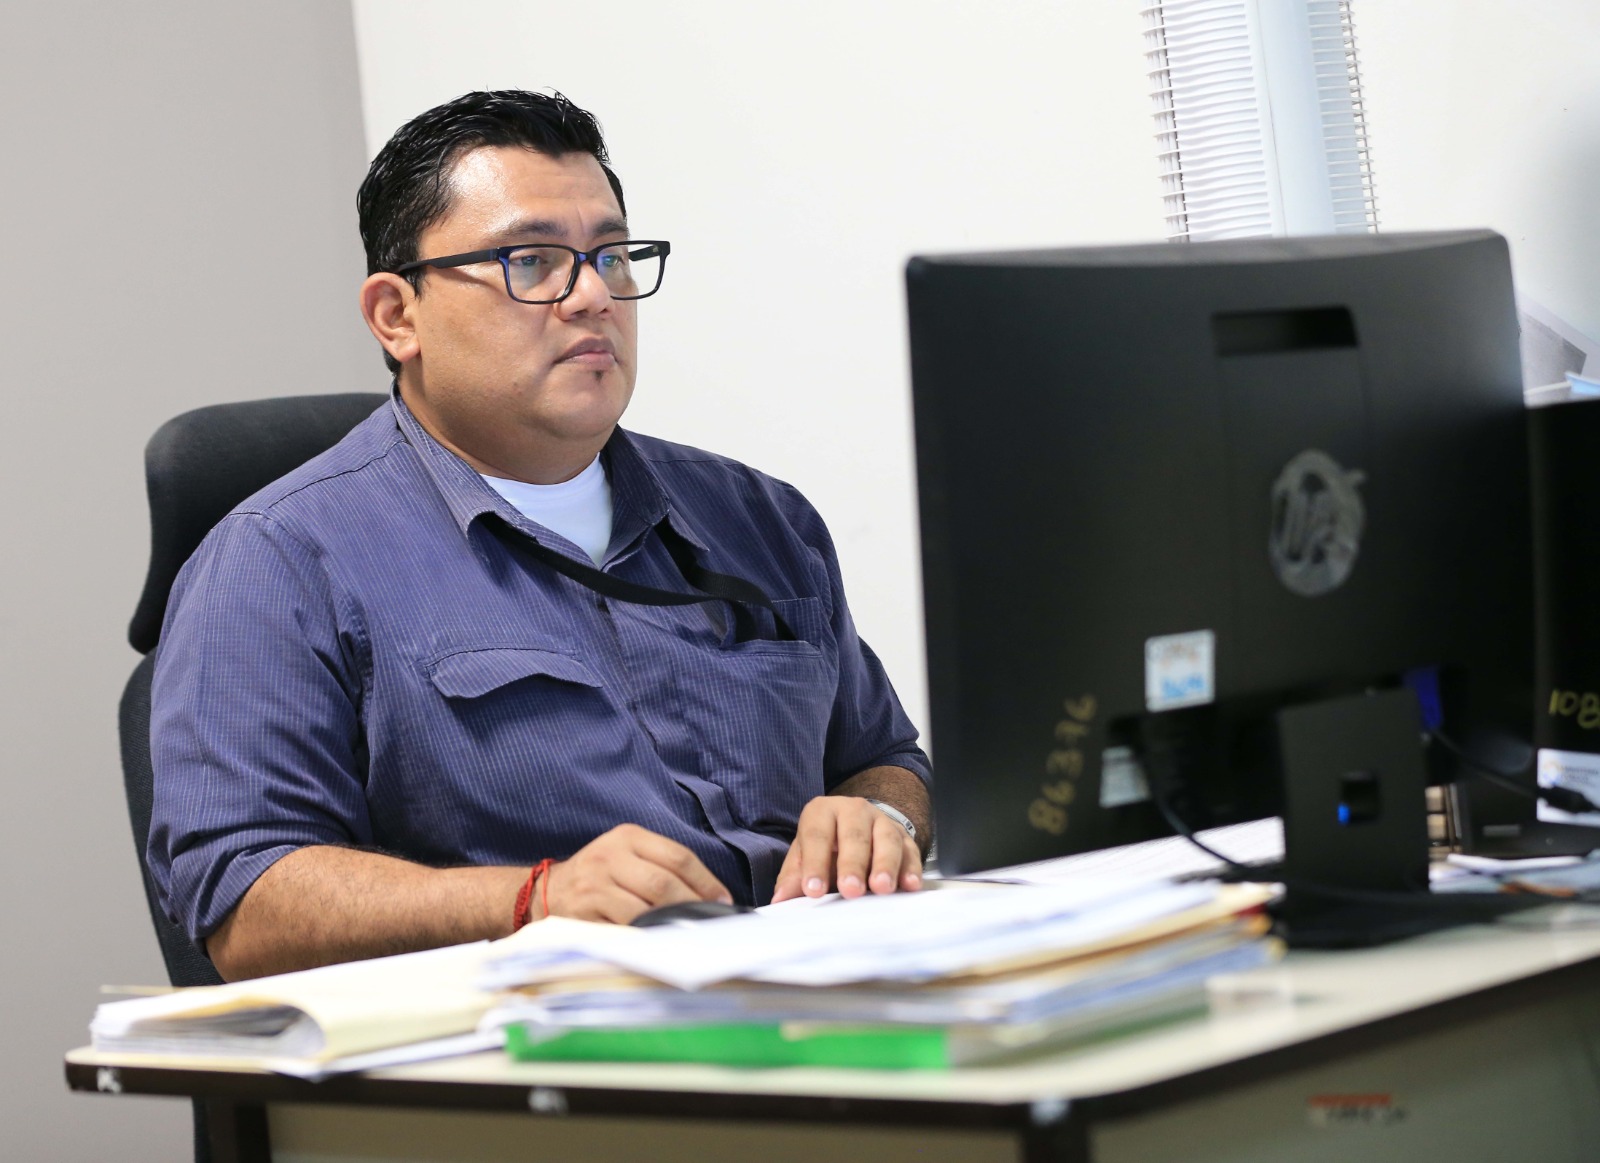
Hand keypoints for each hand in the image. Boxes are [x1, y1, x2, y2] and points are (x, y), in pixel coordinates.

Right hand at [543, 824, 732, 923]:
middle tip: (707, 921)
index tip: (723, 900)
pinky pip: (623, 930)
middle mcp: (609, 857)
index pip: (678, 857)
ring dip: (670, 924)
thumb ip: (662, 865)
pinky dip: (645, 938)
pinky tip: (658, 942)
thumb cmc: (601, 875)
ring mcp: (594, 887)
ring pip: (644, 908)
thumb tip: (712, 895)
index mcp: (627, 837)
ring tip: (687, 933)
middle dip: (691, 905)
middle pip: (663, 883)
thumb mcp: (627, 854)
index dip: (706, 881)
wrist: (547, 891)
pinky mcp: (582, 915)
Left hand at [770, 796, 922, 902]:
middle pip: (855, 835)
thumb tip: (780, 900)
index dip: (814, 863)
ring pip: (887, 840)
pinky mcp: (905, 837)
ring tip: (881, 888)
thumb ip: (794, 877)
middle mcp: (854, 811)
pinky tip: (909, 886)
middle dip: (853, 863)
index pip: (817, 836)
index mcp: (823, 812)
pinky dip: (911, 869)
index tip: (812, 890)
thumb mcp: (804, 855)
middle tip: (850, 889)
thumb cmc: (826, 846)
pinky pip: (911, 851)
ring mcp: (882, 822)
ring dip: (885, 865)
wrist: (858, 828)